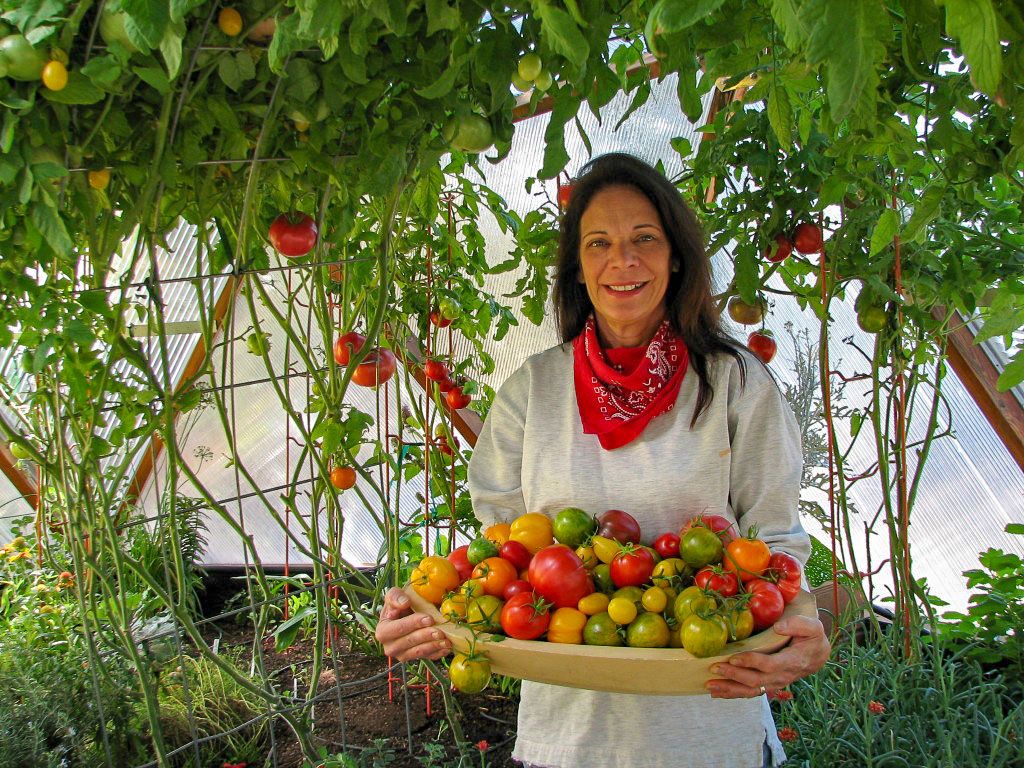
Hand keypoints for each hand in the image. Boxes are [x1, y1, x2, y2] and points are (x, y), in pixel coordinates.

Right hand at [374, 587, 451, 661]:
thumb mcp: (394, 596)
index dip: (414, 624)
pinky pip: (427, 657)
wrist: (405, 615)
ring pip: (419, 652)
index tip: (429, 619)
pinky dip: (438, 652)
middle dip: (426, 636)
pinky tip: (446, 647)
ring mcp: (402, 655)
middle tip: (440, 632)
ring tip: (446, 640)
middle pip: (410, 642)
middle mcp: (390, 647)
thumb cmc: (398, 605)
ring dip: (434, 646)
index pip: (399, 628)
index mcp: (382, 631)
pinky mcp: (414, 659)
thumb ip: (395, 596)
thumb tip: (405, 602)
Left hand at [705, 615, 829, 698]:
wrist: (817, 655)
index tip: (733, 658)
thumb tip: (778, 626)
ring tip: (710, 686)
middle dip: (733, 676)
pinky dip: (732, 693)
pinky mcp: (768, 684)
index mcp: (792, 661)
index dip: (751, 662)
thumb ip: (798, 624)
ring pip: (751, 690)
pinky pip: (750, 692)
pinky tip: (717, 693)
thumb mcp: (812, 627)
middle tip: (714, 668)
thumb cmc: (812, 638)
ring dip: (730, 689)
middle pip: (756, 680)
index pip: (770, 665)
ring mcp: (774, 682)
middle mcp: (782, 676)